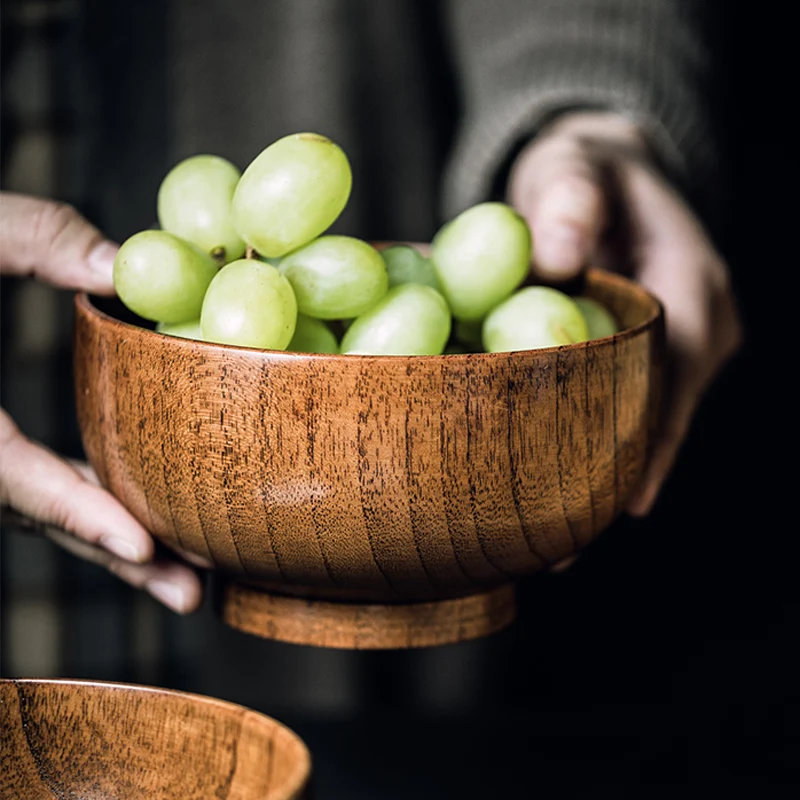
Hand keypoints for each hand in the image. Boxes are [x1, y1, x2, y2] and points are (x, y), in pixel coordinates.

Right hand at [0, 192, 203, 611]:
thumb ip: (35, 237)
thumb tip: (129, 267)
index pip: (9, 475)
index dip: (74, 512)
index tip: (142, 546)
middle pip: (36, 517)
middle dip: (113, 559)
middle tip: (190, 596)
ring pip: (38, 511)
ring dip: (110, 542)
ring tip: (188, 575)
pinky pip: (32, 484)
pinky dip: (86, 504)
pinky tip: (142, 512)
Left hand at [508, 113, 742, 520]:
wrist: (599, 177)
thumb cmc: (585, 170)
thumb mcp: (573, 163)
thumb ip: (570, 196)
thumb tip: (558, 256)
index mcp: (692, 278)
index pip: (679, 363)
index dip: (655, 434)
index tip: (623, 500)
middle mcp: (701, 321)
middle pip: (668, 413)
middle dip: (625, 479)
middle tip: (565, 550)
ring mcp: (681, 345)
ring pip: (654, 423)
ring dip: (612, 480)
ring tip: (556, 549)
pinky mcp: (653, 358)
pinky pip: (635, 412)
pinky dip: (603, 452)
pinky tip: (561, 497)